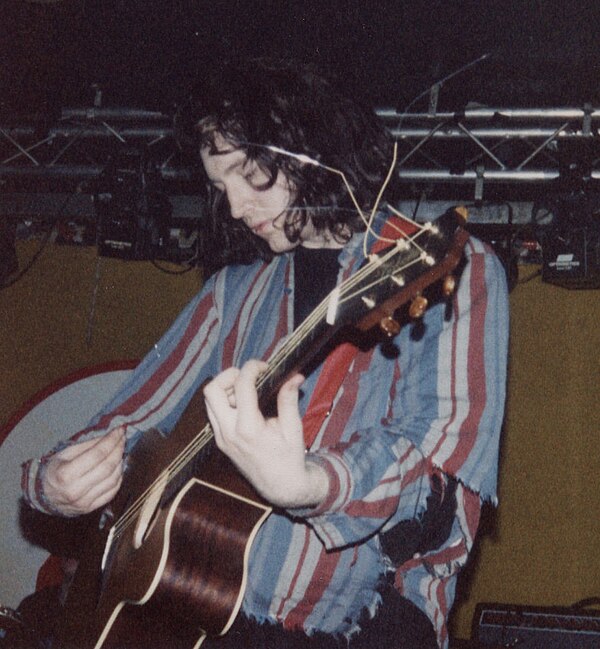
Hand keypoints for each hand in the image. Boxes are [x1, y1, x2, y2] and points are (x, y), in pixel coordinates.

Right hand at [42, 426, 125, 516]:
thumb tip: (111, 436)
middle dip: (118, 449)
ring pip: (113, 479)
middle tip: (122, 438)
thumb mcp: (65, 453)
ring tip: (120, 451)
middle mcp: (75, 490)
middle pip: (107, 467)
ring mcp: (84, 502)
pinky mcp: (90, 509)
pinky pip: (112, 491)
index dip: (111, 440)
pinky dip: (119, 477)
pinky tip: (118, 467)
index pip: (97, 454)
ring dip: (121, 462)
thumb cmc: (55, 470)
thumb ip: (89, 445)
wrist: (43, 496)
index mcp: (65, 474)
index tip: (119, 430)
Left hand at [203, 360, 328, 507]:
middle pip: (212, 390)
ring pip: (209, 401)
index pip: (241, 386)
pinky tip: (245, 404)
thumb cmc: (290, 458)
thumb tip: (295, 376)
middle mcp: (229, 432)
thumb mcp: (293, 428)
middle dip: (229, 375)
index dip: (252, 368)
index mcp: (248, 429)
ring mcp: (221, 438)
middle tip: (249, 376)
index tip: (265, 366)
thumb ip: (289, 400)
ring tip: (248, 390)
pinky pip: (214, 412)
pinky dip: (225, 401)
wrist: (280, 487)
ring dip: (226, 388)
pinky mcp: (220, 441)